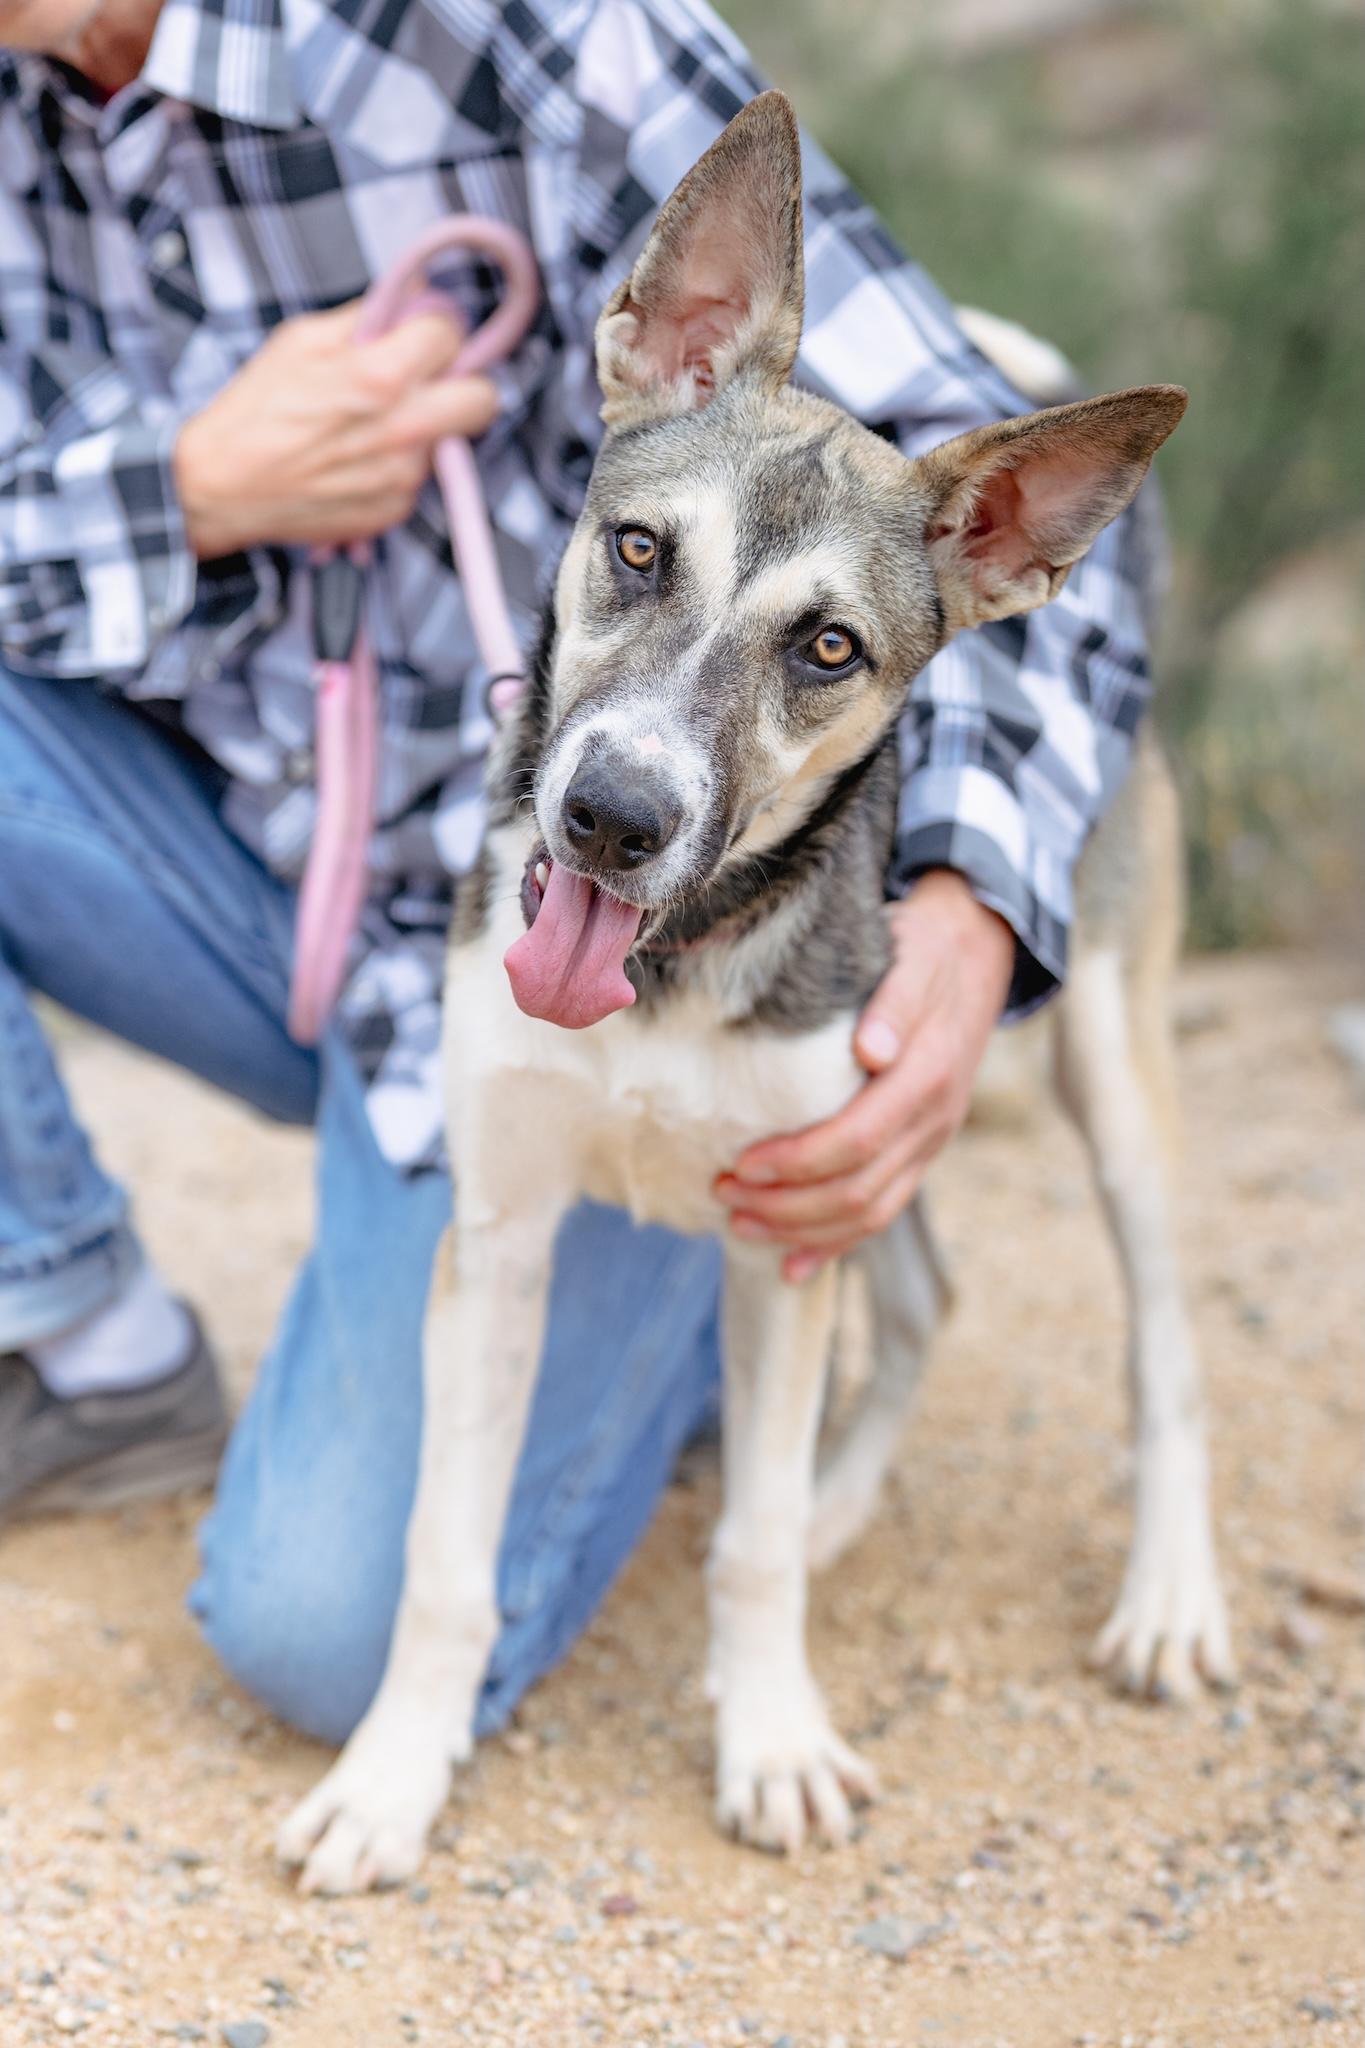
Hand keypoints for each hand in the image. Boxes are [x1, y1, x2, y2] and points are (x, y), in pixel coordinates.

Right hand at [173, 302, 497, 558]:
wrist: (221, 487)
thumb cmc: (255, 409)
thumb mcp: (302, 340)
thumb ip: (367, 318)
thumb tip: (415, 295)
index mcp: (381, 377)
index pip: (453, 333)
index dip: (436, 328)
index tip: (421, 334)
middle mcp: (404, 430)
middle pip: (485, 398)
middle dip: (463, 383)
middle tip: (430, 381)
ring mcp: (404, 477)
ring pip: (449, 439)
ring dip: (425, 427)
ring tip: (371, 425)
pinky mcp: (395, 511)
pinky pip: (420, 477)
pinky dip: (399, 465)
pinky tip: (357, 460)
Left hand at [714, 869, 1014, 1281]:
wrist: (974, 954)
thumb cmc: (927, 951)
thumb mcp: (914, 956)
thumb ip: (896, 1001)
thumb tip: (872, 1050)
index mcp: (928, 1077)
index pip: (859, 1139)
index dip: (799, 1161)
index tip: (742, 1164)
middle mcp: (934, 1121)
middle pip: (859, 1190)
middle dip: (787, 1204)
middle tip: (723, 1195)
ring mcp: (930, 1143)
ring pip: (870, 1213)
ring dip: (802, 1231)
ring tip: (739, 1225)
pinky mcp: (919, 1152)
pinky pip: (882, 1212)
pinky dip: (835, 1245)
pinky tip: (792, 1266)